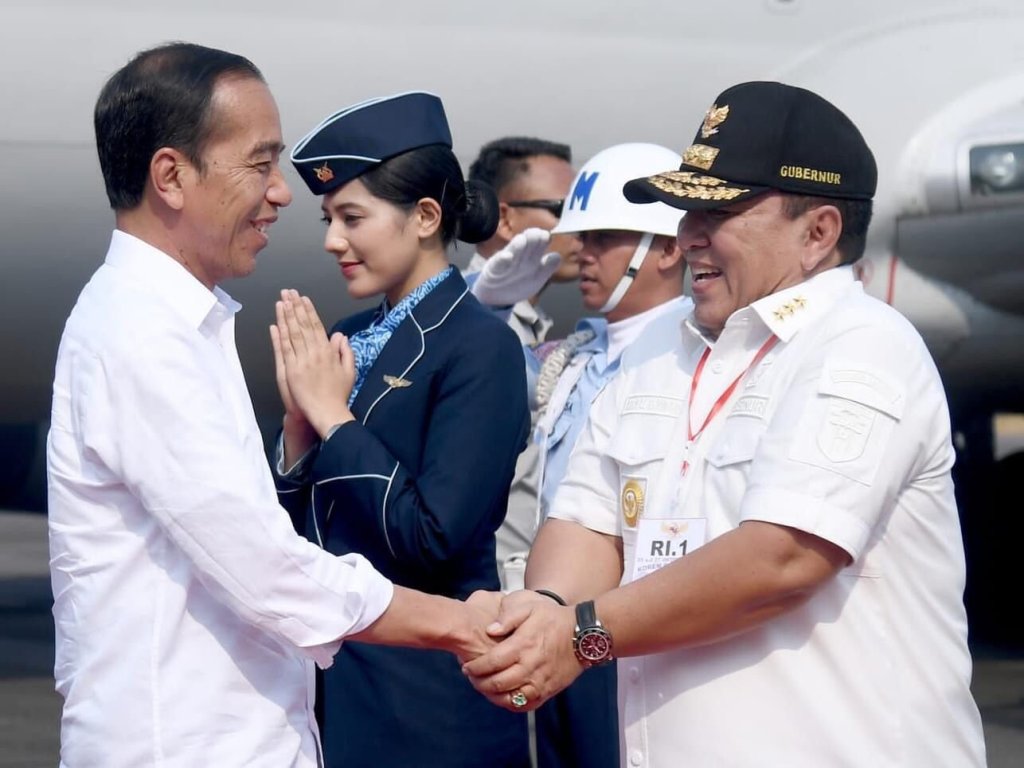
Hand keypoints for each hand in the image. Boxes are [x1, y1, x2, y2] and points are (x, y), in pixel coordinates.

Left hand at [271, 290, 352, 436]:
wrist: (327, 412)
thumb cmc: (339, 394)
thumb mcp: (350, 371)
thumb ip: (345, 351)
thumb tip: (340, 336)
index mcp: (328, 352)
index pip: (316, 326)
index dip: (309, 311)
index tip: (304, 299)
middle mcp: (314, 353)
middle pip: (302, 325)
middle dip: (295, 307)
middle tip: (289, 292)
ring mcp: (301, 361)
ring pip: (292, 334)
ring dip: (286, 317)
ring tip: (281, 302)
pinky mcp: (291, 371)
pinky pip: (283, 350)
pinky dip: (278, 336)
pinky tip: (275, 324)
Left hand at [461, 590, 581, 711]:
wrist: (583, 636)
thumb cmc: (554, 619)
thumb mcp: (530, 607)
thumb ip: (508, 616)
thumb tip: (489, 629)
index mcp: (523, 645)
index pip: (491, 662)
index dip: (475, 666)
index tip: (466, 666)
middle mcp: (530, 667)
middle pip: (496, 683)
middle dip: (478, 682)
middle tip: (471, 676)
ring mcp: (539, 682)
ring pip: (508, 698)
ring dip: (491, 695)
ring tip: (483, 686)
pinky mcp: (547, 691)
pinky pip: (524, 705)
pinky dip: (510, 704)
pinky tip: (502, 696)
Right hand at [470, 228, 560, 306]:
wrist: (496, 296)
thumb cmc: (517, 283)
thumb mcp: (535, 278)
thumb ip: (547, 268)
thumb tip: (557, 257)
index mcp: (531, 258)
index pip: (538, 245)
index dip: (543, 240)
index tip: (547, 237)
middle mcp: (519, 257)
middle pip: (528, 245)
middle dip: (533, 238)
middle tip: (538, 234)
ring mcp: (506, 263)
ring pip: (514, 251)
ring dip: (518, 245)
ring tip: (522, 240)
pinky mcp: (494, 269)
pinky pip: (499, 264)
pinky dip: (502, 259)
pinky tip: (507, 256)